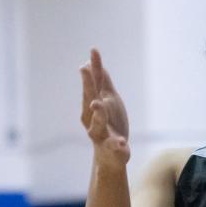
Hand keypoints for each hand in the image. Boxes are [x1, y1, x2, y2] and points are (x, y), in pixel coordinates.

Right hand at [80, 48, 129, 170]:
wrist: (110, 156)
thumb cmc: (108, 123)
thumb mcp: (107, 99)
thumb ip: (102, 81)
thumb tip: (93, 61)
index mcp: (92, 105)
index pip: (93, 83)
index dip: (93, 68)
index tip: (93, 50)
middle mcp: (92, 118)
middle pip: (89, 98)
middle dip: (87, 84)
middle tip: (84, 69)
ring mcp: (100, 133)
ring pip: (97, 123)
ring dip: (97, 112)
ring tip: (96, 103)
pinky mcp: (111, 148)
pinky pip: (113, 146)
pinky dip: (116, 144)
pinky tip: (121, 143)